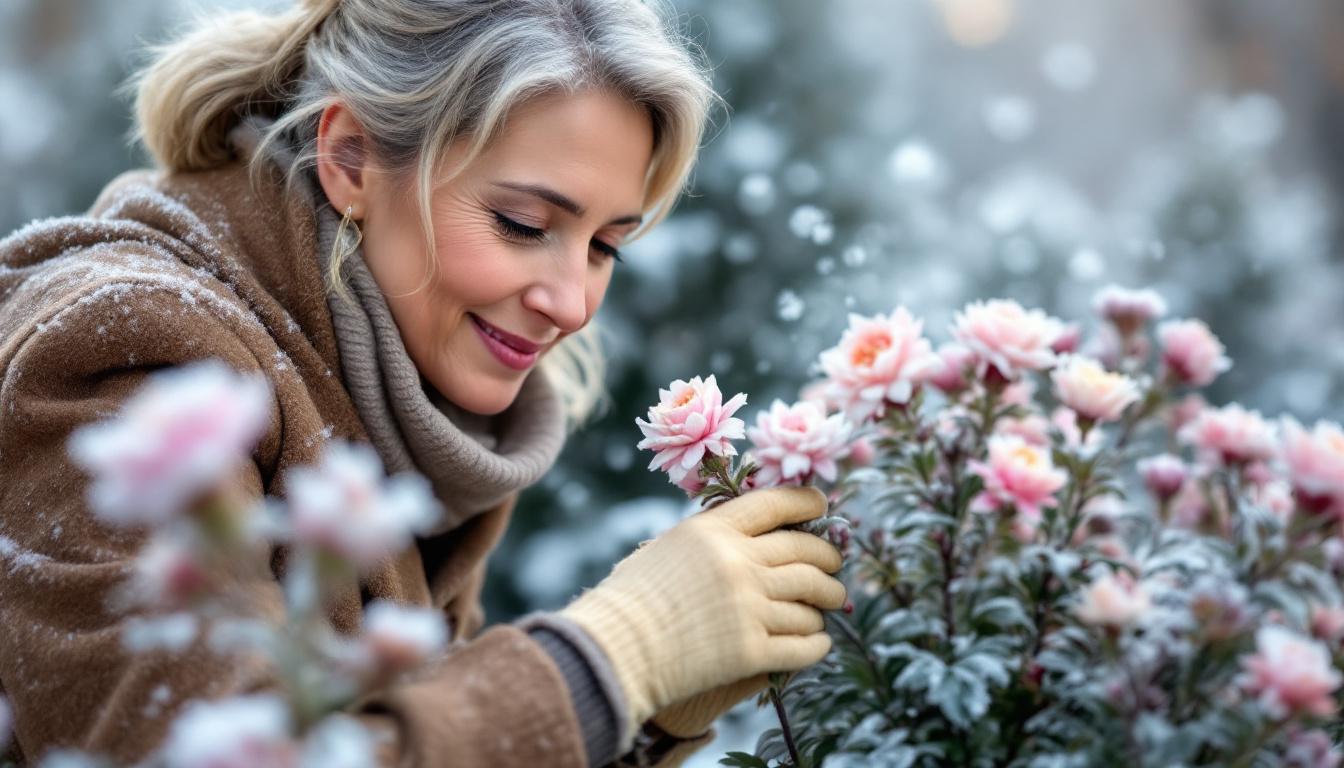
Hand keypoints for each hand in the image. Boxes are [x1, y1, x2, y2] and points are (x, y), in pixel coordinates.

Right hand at [559, 486, 844, 741]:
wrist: (614, 649)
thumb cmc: (631, 599)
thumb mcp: (667, 548)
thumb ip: (711, 538)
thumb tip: (754, 538)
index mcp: (714, 530)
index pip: (775, 504)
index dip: (807, 502)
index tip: (824, 505)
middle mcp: (739, 563)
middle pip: (805, 553)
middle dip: (828, 559)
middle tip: (834, 568)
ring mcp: (749, 607)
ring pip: (811, 601)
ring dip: (824, 605)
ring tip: (826, 608)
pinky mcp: (752, 650)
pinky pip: (803, 645)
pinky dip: (816, 644)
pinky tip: (817, 643)